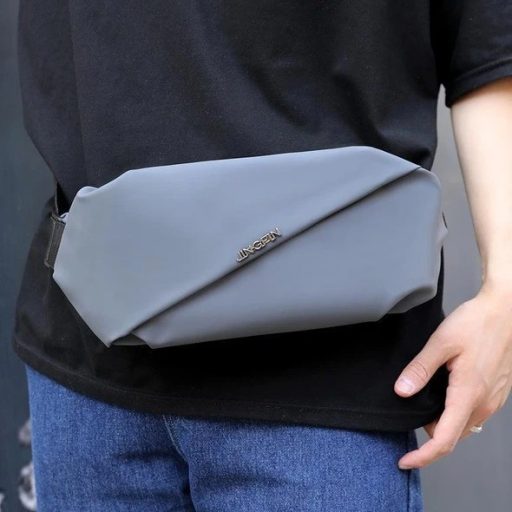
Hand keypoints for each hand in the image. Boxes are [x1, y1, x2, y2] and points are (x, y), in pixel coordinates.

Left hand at [393, 282, 511, 468]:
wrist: (504, 311)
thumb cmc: (477, 323)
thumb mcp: (441, 342)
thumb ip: (420, 368)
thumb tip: (402, 391)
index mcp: (468, 394)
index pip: (444, 439)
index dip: (423, 455)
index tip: (405, 460)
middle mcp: (483, 402)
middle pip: (453, 436)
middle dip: (429, 437)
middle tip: (408, 420)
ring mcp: (492, 399)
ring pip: (464, 425)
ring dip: (442, 423)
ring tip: (421, 405)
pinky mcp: (495, 391)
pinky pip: (473, 413)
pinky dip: (454, 413)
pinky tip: (441, 395)